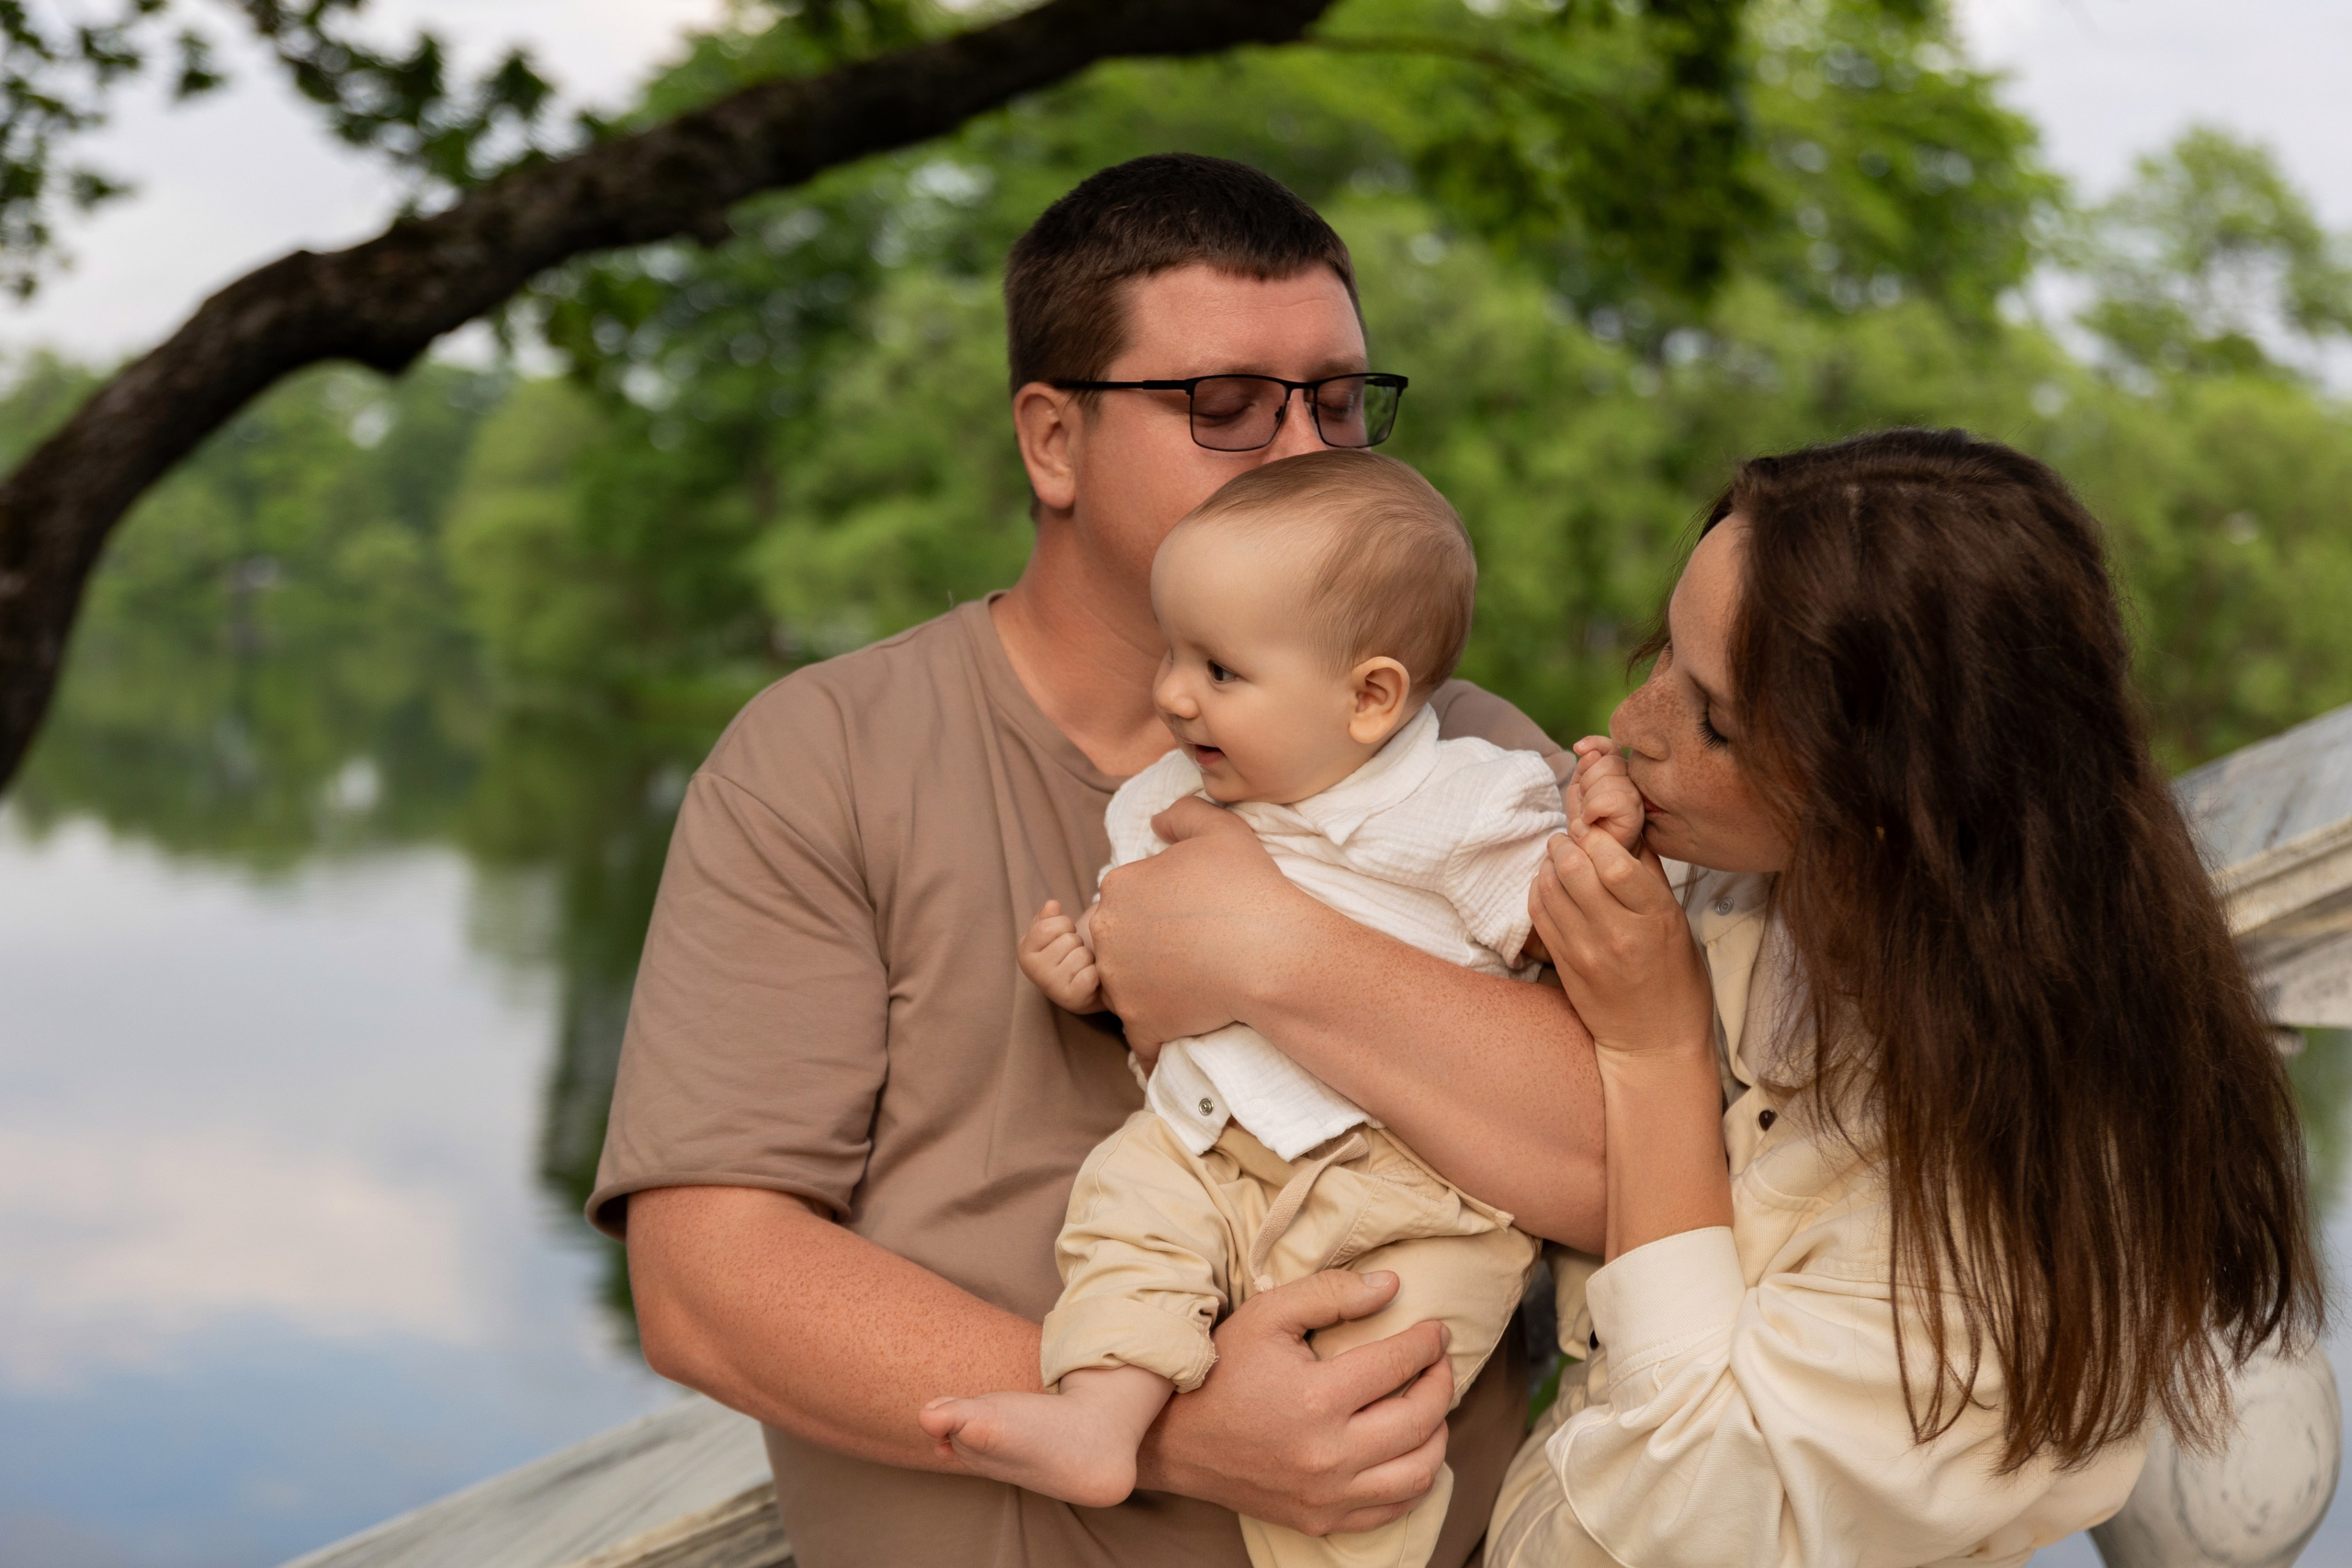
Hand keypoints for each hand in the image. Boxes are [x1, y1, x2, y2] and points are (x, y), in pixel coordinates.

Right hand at [1018, 900, 1101, 1012]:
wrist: (1082, 989)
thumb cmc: (1065, 954)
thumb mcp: (1052, 933)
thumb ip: (1049, 917)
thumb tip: (1052, 905)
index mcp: (1025, 951)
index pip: (1049, 926)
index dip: (1065, 925)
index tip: (1065, 934)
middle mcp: (1034, 971)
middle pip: (1069, 940)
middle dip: (1078, 942)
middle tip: (1074, 954)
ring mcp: (1051, 987)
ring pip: (1082, 956)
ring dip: (1088, 958)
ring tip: (1081, 966)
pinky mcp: (1072, 1000)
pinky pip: (1090, 975)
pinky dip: (1095, 974)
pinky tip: (1089, 980)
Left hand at [1091, 797, 1311, 1062]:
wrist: (1274, 955)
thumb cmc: (1249, 889)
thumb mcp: (1220, 829)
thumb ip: (1182, 814)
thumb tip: (1156, 824)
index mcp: (1118, 888)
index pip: (1125, 895)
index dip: (1156, 902)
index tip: (1188, 910)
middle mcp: (1107, 937)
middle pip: (1118, 941)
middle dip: (1145, 944)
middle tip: (1190, 946)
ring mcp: (1120, 985)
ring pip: (1125, 986)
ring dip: (1148, 987)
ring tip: (1193, 983)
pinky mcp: (1141, 1024)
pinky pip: (1140, 1040)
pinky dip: (1156, 1042)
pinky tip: (1176, 1039)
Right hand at [1136, 1270, 1454, 1534]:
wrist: (1174, 1440)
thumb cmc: (1220, 1371)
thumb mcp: (1266, 1316)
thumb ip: (1330, 1294)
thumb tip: (1392, 1287)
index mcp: (1317, 1399)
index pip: (1398, 1364)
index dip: (1427, 1343)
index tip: (1437, 1331)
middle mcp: (1328, 1455)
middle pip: (1419, 1420)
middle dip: (1441, 1384)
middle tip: (1440, 1363)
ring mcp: (1326, 1495)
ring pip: (1417, 1473)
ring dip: (1438, 1436)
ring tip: (1433, 1408)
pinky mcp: (1320, 1519)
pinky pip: (1391, 1510)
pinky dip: (1415, 1483)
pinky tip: (1412, 1453)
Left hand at [1528, 822, 1711, 1060]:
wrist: (1656, 1043)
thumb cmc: (1676, 981)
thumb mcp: (1678, 924)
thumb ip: (1650, 877)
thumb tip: (1629, 832)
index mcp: (1654, 918)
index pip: (1613, 862)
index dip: (1596, 837)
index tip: (1593, 831)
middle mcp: (1618, 934)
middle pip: (1573, 870)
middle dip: (1565, 845)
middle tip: (1567, 840)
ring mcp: (1585, 952)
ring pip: (1548, 889)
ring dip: (1548, 866)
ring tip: (1557, 860)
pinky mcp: (1563, 966)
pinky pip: (1538, 915)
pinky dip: (1538, 892)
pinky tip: (1548, 886)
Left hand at [1565, 736, 1644, 853]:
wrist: (1588, 852)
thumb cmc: (1584, 822)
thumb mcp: (1579, 788)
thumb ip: (1585, 765)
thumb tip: (1586, 749)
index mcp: (1621, 774)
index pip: (1612, 747)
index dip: (1595, 743)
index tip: (1578, 748)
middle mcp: (1633, 784)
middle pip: (1608, 762)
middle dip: (1586, 781)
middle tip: (1584, 802)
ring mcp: (1636, 798)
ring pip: (1608, 779)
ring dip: (1587, 798)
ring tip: (1588, 814)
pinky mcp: (1635, 815)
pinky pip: (1609, 798)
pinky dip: (1591, 809)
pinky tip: (1590, 820)